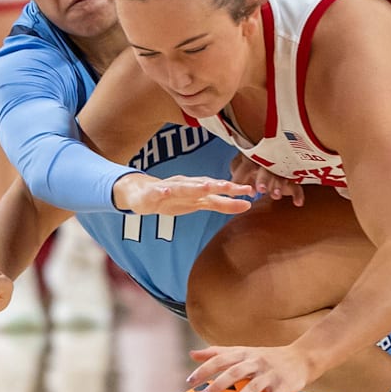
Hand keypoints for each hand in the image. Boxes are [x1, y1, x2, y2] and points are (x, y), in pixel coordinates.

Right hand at [113, 173, 253, 214]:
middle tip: (235, 187)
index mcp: (197, 190)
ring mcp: (169, 188)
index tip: (250, 193)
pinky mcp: (152, 193)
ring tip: (206, 187)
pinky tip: (166, 191)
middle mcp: (186, 186)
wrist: (140, 192)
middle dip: (220, 186)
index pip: (218, 190)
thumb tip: (246, 205)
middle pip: (204, 185)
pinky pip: (158, 192)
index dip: (233, 192)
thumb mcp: (198, 202)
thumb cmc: (173, 197)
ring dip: (194, 186)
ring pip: (183, 187)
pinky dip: (162, 191)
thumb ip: (221, 204)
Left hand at [187, 345, 314, 391]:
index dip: (205, 369)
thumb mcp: (242, 351)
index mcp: (244, 354)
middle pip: (235, 372)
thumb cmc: (265, 357)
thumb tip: (191, 354)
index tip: (190, 382)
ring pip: (253, 386)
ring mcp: (270, 373)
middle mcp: (256, 361)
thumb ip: (217, 352)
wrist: (301, 357)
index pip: (221, 359)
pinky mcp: (283, 384)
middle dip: (218, 384)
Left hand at [230, 155, 304, 205]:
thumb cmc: (250, 164)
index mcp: (252, 159)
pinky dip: (298, 194)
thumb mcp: (239, 166)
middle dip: (263, 179)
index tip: (238, 190)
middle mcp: (267, 164)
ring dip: (279, 186)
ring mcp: (280, 171)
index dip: (242, 177)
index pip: (246, 166)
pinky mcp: (290, 179)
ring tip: (275, 195)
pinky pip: (296, 185)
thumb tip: (240, 190)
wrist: (267, 157)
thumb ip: (238, 177)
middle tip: (261, 189)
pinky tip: (298, 203)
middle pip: (266, 170)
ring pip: (281, 177)